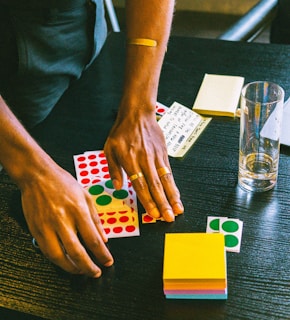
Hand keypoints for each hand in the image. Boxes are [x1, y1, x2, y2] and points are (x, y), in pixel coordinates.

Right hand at [21, 162, 113, 276]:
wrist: (37, 175)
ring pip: (59, 257)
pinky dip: (57, 261)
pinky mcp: (36, 230)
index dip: (102, 254)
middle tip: (96, 272)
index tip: (108, 261)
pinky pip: (46, 252)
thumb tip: (104, 238)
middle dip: (89, 267)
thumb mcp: (85, 196)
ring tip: (81, 271)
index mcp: (78, 210)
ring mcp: (47, 226)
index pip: (93, 239)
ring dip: (72, 268)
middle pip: (77, 252)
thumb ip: (96, 218)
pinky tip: (66, 262)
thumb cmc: (62, 182)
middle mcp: (62, 220)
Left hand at [104, 109, 183, 221]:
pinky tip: (176, 195)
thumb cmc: (121, 132)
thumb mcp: (109, 149)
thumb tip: (117, 187)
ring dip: (172, 196)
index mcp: (129, 160)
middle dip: (163, 203)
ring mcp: (156, 157)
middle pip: (155, 185)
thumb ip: (113, 169)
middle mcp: (144, 160)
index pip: (140, 185)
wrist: (137, 114)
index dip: (148, 200)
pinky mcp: (163, 154)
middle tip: (169, 218)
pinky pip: (169, 172)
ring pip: (165, 180)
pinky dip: (173, 185)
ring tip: (178, 209)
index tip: (153, 214)